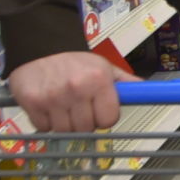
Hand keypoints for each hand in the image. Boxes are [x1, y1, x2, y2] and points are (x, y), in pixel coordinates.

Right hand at [7, 50, 138, 132]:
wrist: (38, 48)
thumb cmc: (75, 62)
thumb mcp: (104, 66)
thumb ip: (125, 82)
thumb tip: (147, 91)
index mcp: (99, 80)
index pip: (109, 119)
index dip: (105, 117)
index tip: (99, 110)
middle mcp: (77, 89)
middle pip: (87, 128)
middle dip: (85, 121)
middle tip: (79, 107)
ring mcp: (53, 97)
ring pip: (65, 131)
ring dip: (65, 124)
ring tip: (64, 106)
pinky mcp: (32, 103)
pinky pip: (44, 128)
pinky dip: (46, 122)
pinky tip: (48, 107)